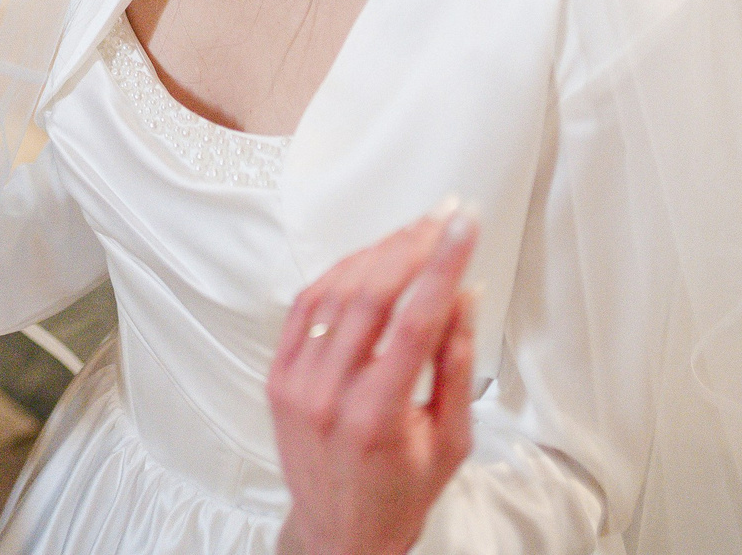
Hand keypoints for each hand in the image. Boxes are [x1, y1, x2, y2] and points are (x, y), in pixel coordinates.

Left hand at [270, 203, 478, 554]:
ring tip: (413, 232)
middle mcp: (328, 394)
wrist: (339, 533)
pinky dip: (337, 275)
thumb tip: (463, 293)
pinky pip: (305, 307)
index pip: (415, 319)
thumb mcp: (451, 441)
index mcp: (376, 416)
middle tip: (443, 218)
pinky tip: (368, 259)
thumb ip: (456, 364)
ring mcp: (295, 383)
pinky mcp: (278, 375)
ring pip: (334, 292)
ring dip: (377, 253)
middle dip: (412, 246)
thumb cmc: (400, 492)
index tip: (464, 226)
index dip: (442, 263)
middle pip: (371, 294)